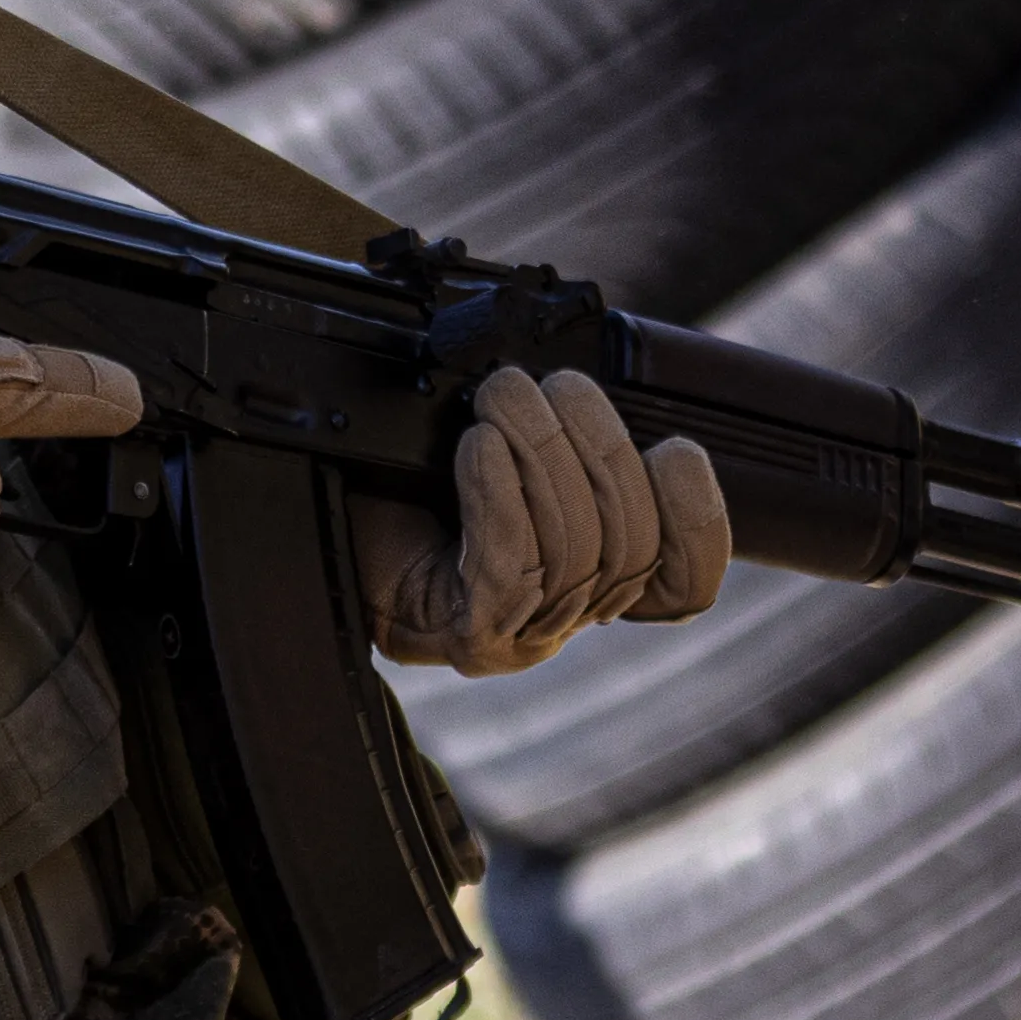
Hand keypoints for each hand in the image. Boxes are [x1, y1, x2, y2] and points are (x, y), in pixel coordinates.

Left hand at [353, 368, 730, 674]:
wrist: (320, 514)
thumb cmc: (405, 477)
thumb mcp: (503, 441)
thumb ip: (567, 431)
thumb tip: (594, 382)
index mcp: (596, 576)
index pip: (684, 585)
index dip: (700, 523)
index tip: (676, 450)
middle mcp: (568, 616)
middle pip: (630, 547)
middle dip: (600, 448)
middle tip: (552, 384)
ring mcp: (521, 635)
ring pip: (575, 552)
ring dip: (542, 456)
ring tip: (501, 398)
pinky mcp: (471, 637)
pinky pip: (509, 566)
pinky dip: (498, 496)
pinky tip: (478, 447)